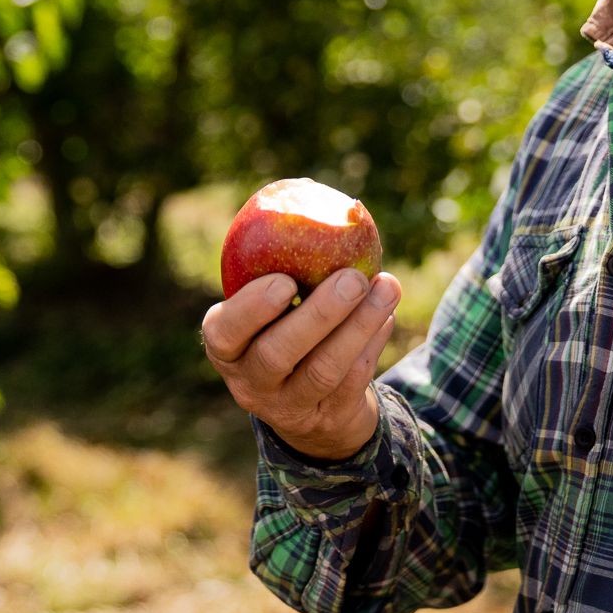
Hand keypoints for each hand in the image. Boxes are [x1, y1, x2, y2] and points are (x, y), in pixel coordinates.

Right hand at [200, 267, 402, 461]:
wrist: (310, 403)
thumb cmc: (286, 326)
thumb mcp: (271, 306)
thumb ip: (283, 263)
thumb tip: (320, 194)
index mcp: (226, 345)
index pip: (225, 332)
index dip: (252, 309)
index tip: (285, 281)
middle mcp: (250, 381)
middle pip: (277, 353)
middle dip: (319, 314)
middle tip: (352, 279)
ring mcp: (288, 406)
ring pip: (324, 370)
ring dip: (360, 325)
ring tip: (387, 287)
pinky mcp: (328, 417)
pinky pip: (353, 380)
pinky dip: (374, 342)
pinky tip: (386, 312)